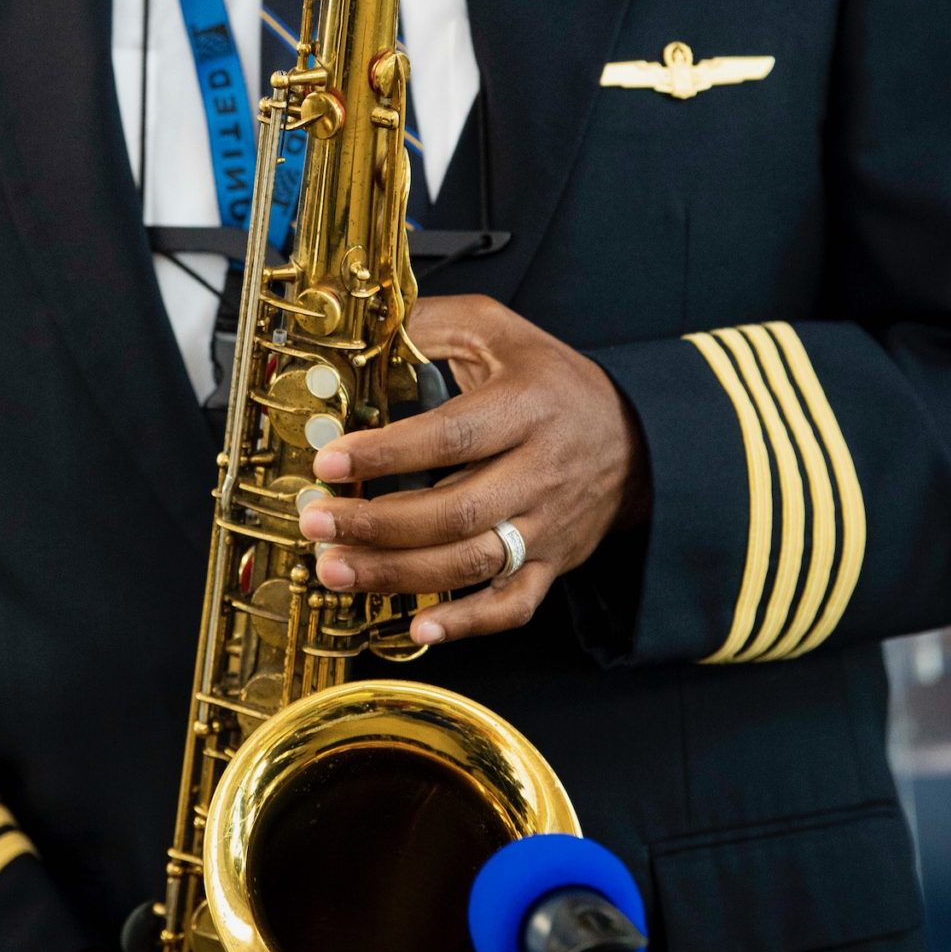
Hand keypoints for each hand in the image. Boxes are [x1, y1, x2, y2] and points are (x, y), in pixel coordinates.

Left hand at [299, 295, 649, 643]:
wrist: (634, 435)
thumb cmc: (548, 379)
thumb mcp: (496, 330)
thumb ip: (431, 324)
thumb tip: (362, 326)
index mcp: (525, 406)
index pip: (451, 436)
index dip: (387, 454)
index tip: (330, 461)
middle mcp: (541, 470)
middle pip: (455, 510)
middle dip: (376, 523)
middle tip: (316, 522)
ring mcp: (549, 524)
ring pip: (472, 562)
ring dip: (398, 574)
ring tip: (336, 570)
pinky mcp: (554, 563)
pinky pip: (513, 605)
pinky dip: (467, 623)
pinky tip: (418, 627)